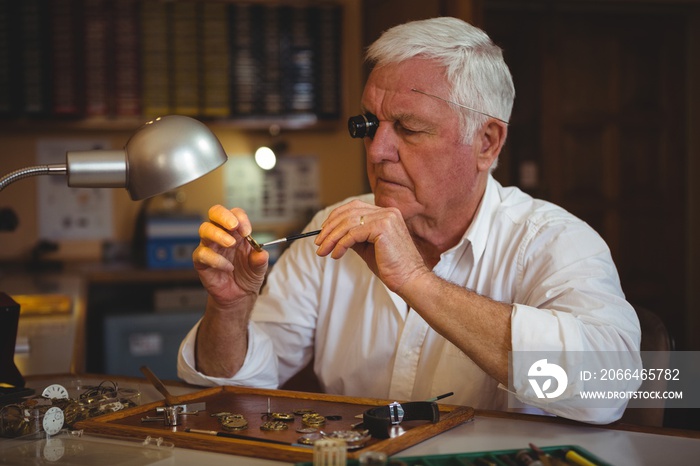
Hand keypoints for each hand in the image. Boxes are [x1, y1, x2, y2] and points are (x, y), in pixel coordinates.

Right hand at [192, 205, 268, 306]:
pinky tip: (227, 267)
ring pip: (205, 229)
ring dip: (218, 235)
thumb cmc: (247, 275)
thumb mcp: (259, 268)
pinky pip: (202, 254)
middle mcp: (222, 235)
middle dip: (223, 216)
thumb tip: (261, 253)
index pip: (235, 214)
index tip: (247, 231)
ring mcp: (210, 246)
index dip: (240, 218)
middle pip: (215, 213)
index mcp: (237, 232)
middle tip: (233, 226)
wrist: (239, 295)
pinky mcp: (201, 261)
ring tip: (230, 244)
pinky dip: (216, 259)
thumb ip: (260, 260)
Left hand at [314, 199, 428, 292]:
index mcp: (386, 213)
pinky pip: (353, 234)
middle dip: (329, 228)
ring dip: (331, 238)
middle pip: (349, 212)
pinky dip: (341, 244)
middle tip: (318, 243)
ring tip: (323, 251)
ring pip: (348, 223)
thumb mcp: (367, 247)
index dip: (335, 218)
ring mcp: (386, 218)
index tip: (323, 232)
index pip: (354, 207)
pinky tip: (335, 255)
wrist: (409, 280)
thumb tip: (333, 234)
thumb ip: (353, 237)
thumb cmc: (390, 266)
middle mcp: (387, 212)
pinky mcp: (383, 228)